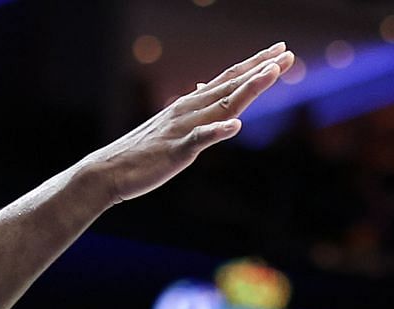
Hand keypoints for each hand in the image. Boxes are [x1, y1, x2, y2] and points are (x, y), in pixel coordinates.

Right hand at [80, 42, 294, 204]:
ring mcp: (182, 129)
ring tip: (271, 74)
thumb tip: (206, 87)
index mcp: (189, 105)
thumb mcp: (170, 126)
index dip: (254, 66)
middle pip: (231, 86)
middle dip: (261, 70)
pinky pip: (198, 140)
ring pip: (221, 105)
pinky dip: (216, 131)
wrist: (107, 172)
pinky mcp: (175, 152)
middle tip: (287, 54)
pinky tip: (234, 125)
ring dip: (247, 89)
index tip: (279, 51)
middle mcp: (188, 110)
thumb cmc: (139, 152)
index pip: (227, 80)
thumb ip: (193, 109)